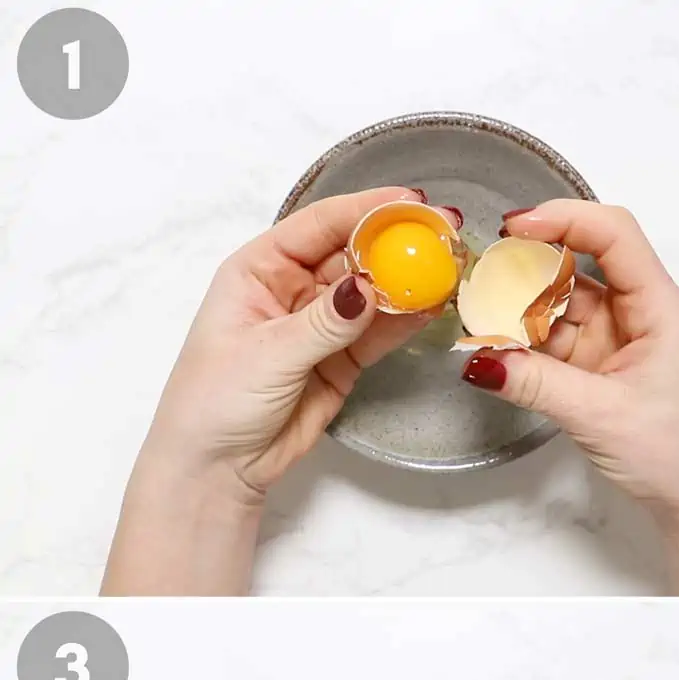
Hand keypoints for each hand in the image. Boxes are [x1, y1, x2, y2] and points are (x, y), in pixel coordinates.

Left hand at [102, 187, 457, 595]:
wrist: (217, 467)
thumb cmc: (216, 401)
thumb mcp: (267, 355)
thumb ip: (323, 322)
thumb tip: (368, 287)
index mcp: (258, 270)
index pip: (318, 226)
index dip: (366, 210)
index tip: (411, 202)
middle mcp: (291, 289)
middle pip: (353, 253)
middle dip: (397, 242)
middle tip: (445, 233)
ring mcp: (321, 324)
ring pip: (372, 292)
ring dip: (410, 281)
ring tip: (451, 269)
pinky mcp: (343, 358)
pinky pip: (380, 331)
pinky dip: (407, 319)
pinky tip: (435, 307)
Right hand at [455, 201, 678, 595]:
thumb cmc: (674, 456)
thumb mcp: (598, 415)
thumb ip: (535, 382)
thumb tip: (477, 357)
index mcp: (660, 309)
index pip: (614, 234)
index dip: (564, 218)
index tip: (514, 227)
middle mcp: (641, 313)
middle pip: (581, 261)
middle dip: (530, 262)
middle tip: (479, 272)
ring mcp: (619, 338)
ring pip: (563, 300)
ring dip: (521, 304)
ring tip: (476, 310)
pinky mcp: (602, 365)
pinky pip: (557, 335)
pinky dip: (526, 337)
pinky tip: (496, 344)